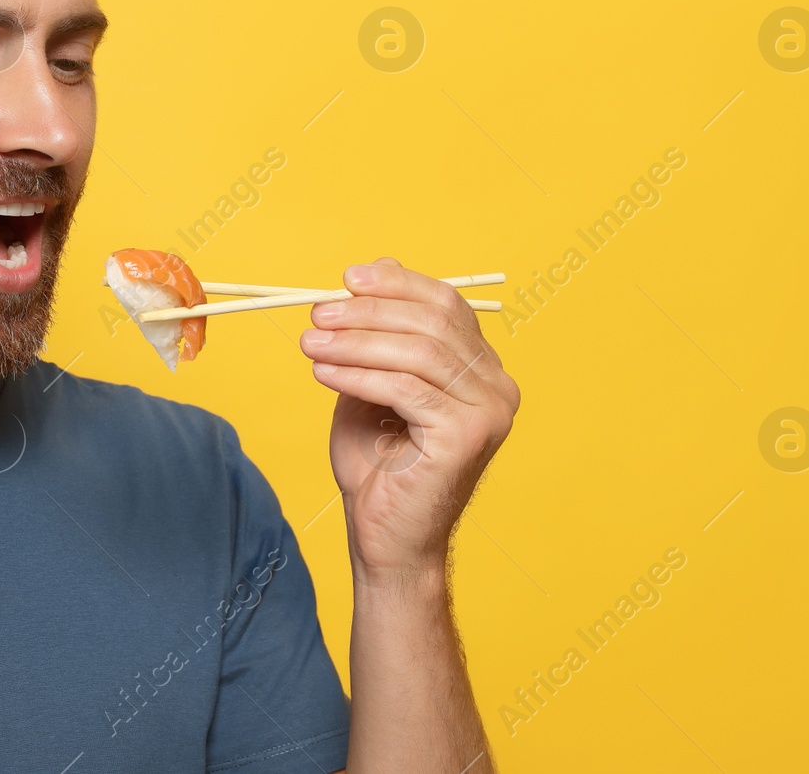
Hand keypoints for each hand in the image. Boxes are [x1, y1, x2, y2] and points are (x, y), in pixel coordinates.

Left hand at [299, 257, 519, 583]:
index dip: (398, 284)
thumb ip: (377, 335)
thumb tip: (369, 269)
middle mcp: (498, 386)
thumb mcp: (372, 384)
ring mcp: (489, 411)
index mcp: (484, 369)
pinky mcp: (467, 435)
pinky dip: (358, 373)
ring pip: (417, 352)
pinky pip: (405, 388)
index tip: (348, 277)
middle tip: (318, 312)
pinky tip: (322, 371)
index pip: (447, 305)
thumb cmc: (379, 468)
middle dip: (368, 311)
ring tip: (310, 341)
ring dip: (355, 340)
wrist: (387, 540)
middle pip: (433, 322)